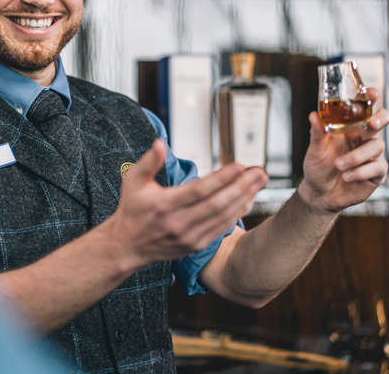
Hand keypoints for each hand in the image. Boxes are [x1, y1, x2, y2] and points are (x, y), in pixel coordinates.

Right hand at [111, 140, 267, 269]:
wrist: (128, 245)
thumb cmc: (132, 208)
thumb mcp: (133, 180)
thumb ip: (149, 162)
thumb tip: (160, 143)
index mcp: (164, 205)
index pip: (199, 190)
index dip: (221, 178)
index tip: (239, 165)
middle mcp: (179, 223)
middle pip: (217, 204)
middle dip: (242, 187)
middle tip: (260, 172)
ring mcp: (189, 237)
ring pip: (224, 217)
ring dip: (245, 198)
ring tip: (259, 182)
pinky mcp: (196, 246)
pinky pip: (222, 228)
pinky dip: (237, 213)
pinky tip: (248, 199)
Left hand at [298, 88, 388, 212]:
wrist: (319, 193)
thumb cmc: (317, 167)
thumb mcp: (315, 149)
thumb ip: (317, 133)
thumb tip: (314, 115)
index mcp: (349, 128)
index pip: (363, 110)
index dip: (370, 99)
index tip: (370, 93)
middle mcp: (363, 138)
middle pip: (382, 121)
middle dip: (380, 119)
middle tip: (371, 124)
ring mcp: (371, 155)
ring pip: (376, 146)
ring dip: (357, 156)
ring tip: (338, 165)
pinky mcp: (376, 173)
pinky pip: (376, 167)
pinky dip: (360, 171)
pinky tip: (347, 176)